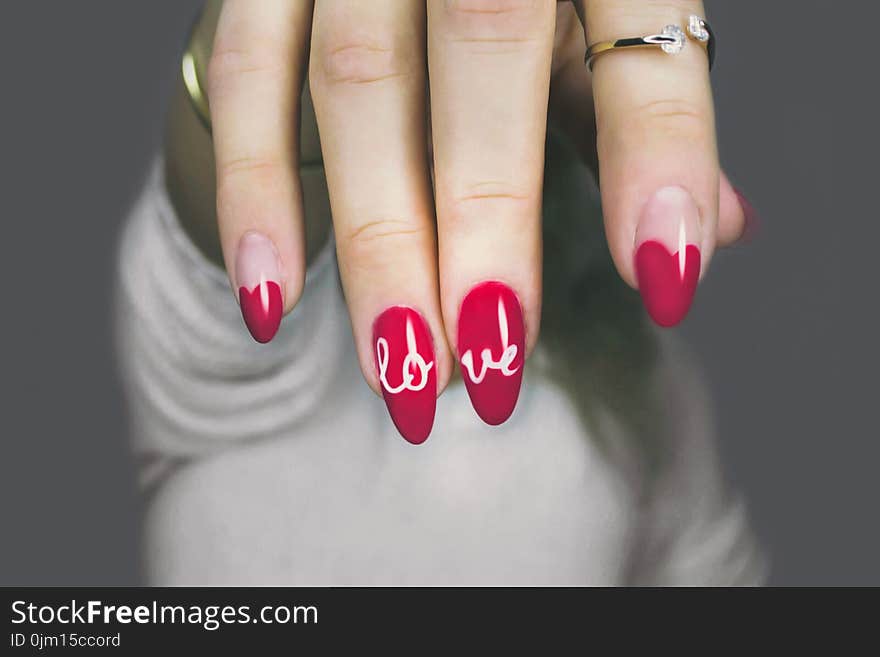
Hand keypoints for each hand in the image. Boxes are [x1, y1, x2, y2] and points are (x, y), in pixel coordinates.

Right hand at [205, 0, 752, 441]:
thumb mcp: (598, 16)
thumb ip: (637, 112)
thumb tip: (719, 228)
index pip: (640, 40)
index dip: (659, 157)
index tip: (666, 279)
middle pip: (484, 52)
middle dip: (485, 227)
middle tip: (492, 364)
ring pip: (357, 81)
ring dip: (377, 243)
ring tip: (403, 373)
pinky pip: (245, 71)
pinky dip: (255, 189)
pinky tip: (271, 299)